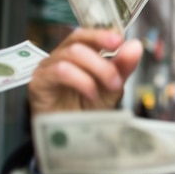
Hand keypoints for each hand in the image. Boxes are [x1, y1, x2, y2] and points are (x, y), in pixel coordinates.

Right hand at [28, 29, 142, 116]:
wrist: (74, 140)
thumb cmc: (89, 111)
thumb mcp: (112, 88)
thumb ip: (123, 67)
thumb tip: (135, 45)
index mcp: (78, 53)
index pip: (87, 34)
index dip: (102, 33)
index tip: (119, 40)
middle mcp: (60, 56)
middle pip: (78, 40)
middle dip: (103, 59)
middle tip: (117, 80)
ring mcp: (47, 68)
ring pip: (71, 54)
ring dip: (96, 70)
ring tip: (108, 89)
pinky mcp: (39, 83)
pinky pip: (59, 70)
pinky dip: (80, 80)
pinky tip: (91, 93)